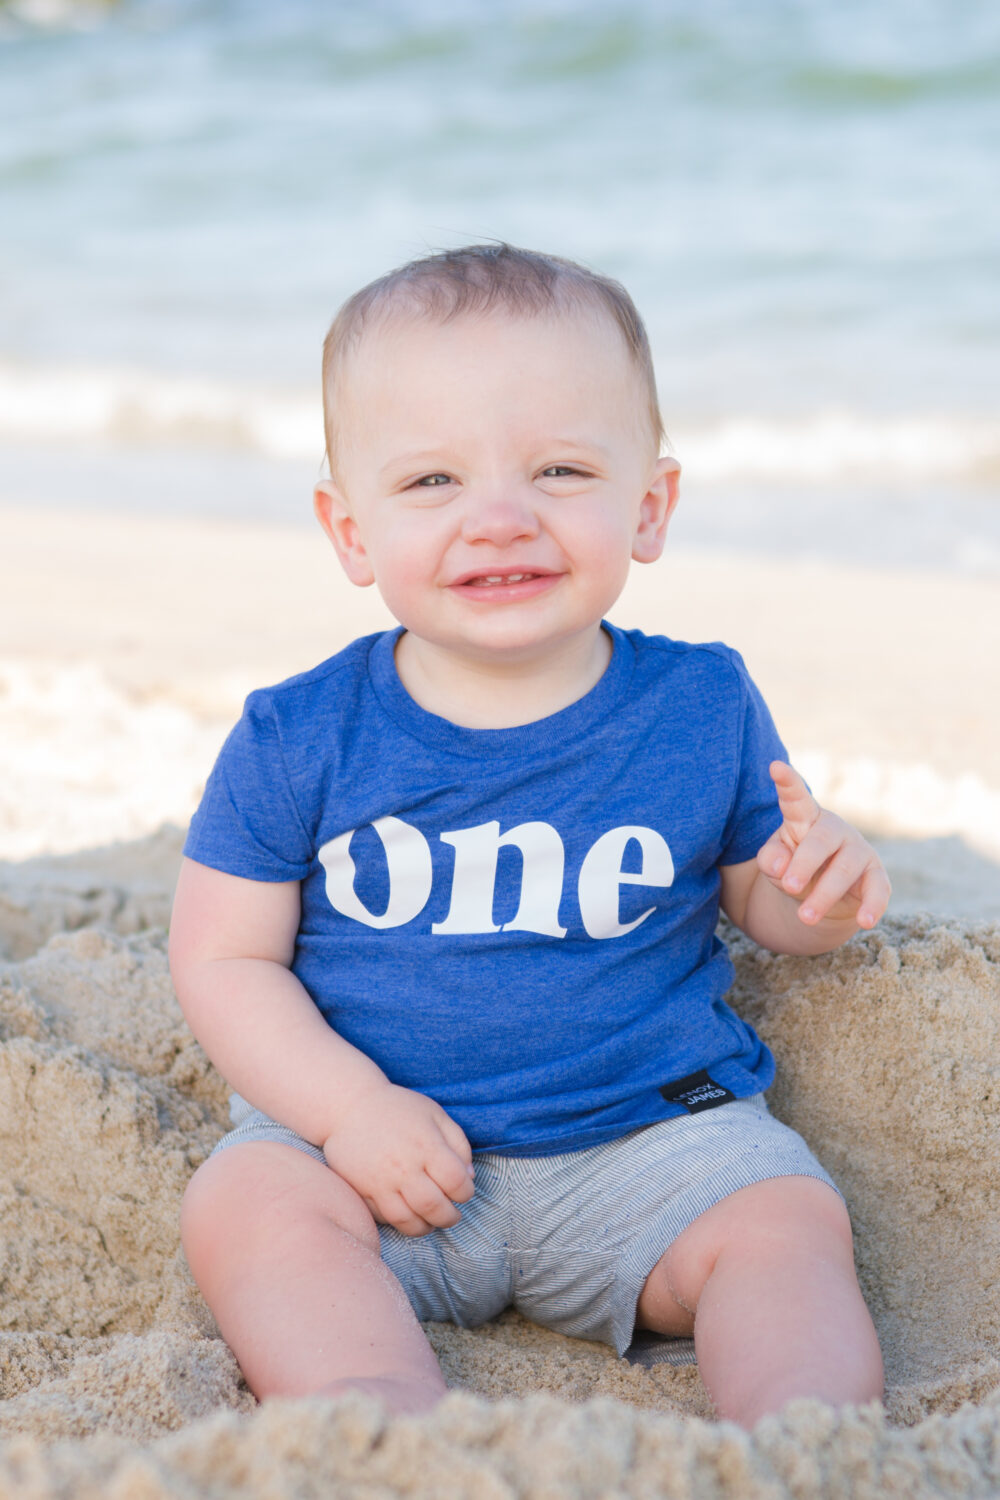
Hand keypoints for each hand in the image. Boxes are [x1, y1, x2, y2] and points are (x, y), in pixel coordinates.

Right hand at [322, 1081, 474, 1236]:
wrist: (350, 1105)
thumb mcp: (436, 1114)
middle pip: (434, 1208)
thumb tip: (469, 1178)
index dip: (466, 1192)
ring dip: (425, 1227)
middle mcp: (404, 1166)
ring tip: (430, 1220)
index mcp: (426, 1145)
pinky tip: (408, 1213)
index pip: (456, 1182)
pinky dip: (399, 1223)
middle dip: (449, 1217)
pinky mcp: (362, 1190)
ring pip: (408, 1221)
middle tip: (451, 1214)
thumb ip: (459, 1144)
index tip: (464, 1191)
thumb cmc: (399, 1108)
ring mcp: (381, 1181)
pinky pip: (384, 1218)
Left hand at [757, 762, 890, 928]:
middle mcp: (834, 830)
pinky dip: (871, 906)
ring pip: (845, 869)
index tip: (775, 766)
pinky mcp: (876, 877)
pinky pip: (878, 890)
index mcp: (805, 818)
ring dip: (824, 895)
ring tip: (805, 917)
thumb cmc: (795, 867)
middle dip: (804, 864)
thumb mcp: (776, 862)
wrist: (823, 894)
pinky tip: (864, 922)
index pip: (796, 798)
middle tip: (789, 887)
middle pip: (821, 841)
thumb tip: (779, 867)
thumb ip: (771, 859)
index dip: (787, 783)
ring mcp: (858, 852)